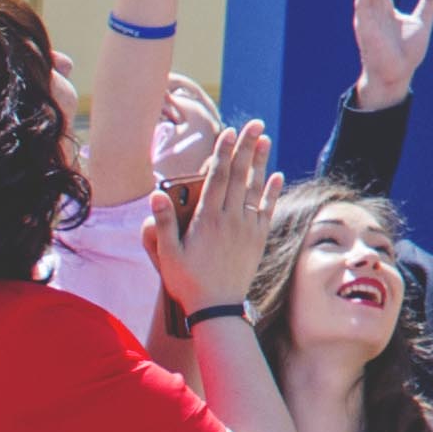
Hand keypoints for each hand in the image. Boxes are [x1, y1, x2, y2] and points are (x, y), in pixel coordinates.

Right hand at [164, 115, 279, 309]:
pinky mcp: (258, 239)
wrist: (217, 308)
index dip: (224, 152)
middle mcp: (230, 219)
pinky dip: (272, 192)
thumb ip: (164, 223)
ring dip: (260, 162)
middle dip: (246, 147)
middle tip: (254, 123)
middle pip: (239, 175)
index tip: (229, 131)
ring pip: (255, 188)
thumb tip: (156, 196)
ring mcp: (247, 228)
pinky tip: (277, 175)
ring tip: (265, 139)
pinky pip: (267, 210)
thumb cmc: (187, 281)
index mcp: (207, 219)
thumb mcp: (168, 254)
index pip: (217, 177)